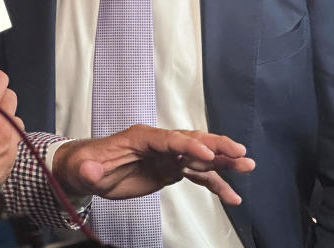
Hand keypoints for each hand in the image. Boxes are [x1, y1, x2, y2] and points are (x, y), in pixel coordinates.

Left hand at [52, 125, 253, 204]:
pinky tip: (232, 197)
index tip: (208, 156)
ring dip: (224, 162)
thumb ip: (91, 171)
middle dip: (216, 146)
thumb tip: (91, 170)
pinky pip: (197, 176)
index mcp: (141, 137)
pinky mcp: (170, 170)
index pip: (170, 139)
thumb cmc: (87, 164)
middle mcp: (159, 143)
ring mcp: (167, 156)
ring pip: (200, 157)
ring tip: (248, 166)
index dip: (189, 147)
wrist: (88, 170)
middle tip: (240, 153)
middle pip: (192, 141)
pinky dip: (215, 184)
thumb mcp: (84, 169)